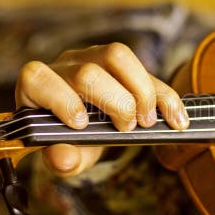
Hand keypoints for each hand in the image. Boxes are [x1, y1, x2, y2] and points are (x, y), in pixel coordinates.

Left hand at [15, 43, 188, 176]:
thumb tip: (62, 158)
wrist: (85, 126)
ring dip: (139, 90)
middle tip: (128, 129)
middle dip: (114, 103)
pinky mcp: (119, 61)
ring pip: (116, 55)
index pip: (37, 78)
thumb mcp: (65, 154)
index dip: (61, 100)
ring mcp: (91, 56)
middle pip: (87, 73)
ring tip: (148, 121)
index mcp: (38, 87)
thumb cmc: (69, 139)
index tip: (82, 125)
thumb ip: (62, 159)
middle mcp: (63, 66)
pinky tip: (177, 118)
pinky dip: (163, 94)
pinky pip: (143, 67)